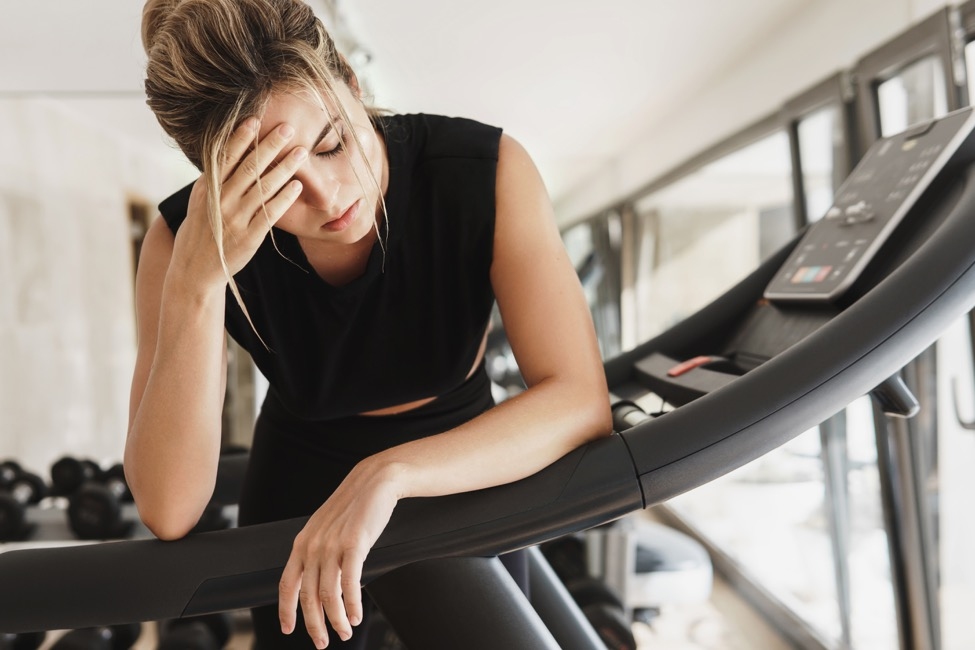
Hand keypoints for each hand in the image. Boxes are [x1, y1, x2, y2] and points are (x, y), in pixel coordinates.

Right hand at [170, 119, 307, 289]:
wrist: (194, 270)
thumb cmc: (199, 231)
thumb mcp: (200, 202)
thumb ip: (213, 180)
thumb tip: (224, 154)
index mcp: (207, 190)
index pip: (225, 158)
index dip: (240, 139)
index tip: (254, 119)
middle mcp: (221, 202)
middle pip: (249, 168)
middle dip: (270, 146)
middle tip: (288, 128)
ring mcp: (236, 219)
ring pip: (264, 188)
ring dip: (285, 168)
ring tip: (301, 153)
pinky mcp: (250, 237)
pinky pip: (270, 213)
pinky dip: (284, 198)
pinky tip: (297, 186)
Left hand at [279, 459, 404, 647]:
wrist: (374, 481)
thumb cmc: (354, 506)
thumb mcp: (326, 528)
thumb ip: (320, 552)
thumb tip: (324, 583)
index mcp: (302, 543)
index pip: (286, 584)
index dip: (285, 610)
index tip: (288, 628)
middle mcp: (312, 546)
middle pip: (307, 596)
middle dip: (313, 624)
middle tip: (322, 642)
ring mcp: (332, 545)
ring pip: (328, 595)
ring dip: (336, 620)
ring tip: (345, 632)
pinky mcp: (354, 544)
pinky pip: (350, 583)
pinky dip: (352, 604)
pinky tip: (356, 616)